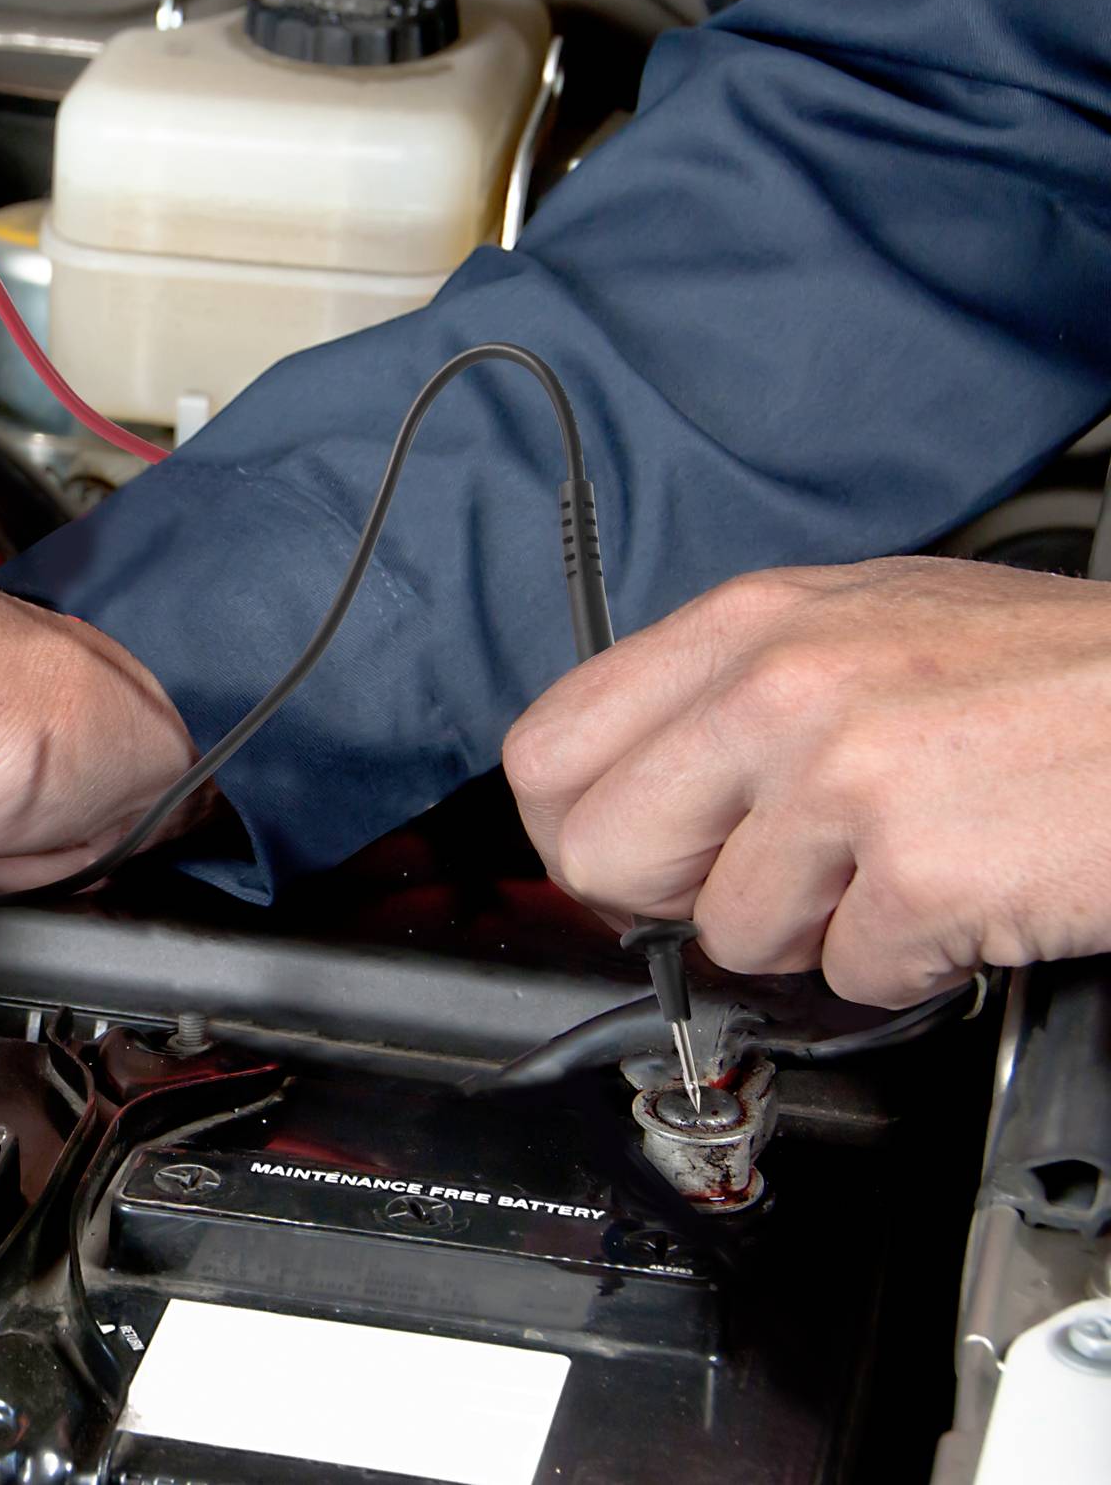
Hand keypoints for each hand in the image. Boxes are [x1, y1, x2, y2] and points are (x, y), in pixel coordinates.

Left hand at [504, 557, 1110, 1005]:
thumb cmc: (1050, 678)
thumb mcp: (864, 627)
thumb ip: (733, 695)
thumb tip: (634, 790)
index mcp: (747, 624)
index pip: (548, 749)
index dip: (579, 829)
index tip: (633, 857)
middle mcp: (778, 689)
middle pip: (601, 856)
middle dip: (672, 899)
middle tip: (766, 880)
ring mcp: (845, 778)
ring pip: (727, 935)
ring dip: (815, 931)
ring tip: (903, 861)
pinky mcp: (921, 872)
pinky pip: (847, 975)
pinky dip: (907, 961)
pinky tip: (964, 892)